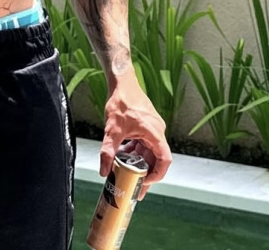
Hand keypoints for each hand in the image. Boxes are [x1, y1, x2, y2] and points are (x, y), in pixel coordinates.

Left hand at [100, 78, 170, 198]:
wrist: (122, 82)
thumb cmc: (122, 100)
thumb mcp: (112, 130)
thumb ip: (108, 152)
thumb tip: (104, 171)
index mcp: (154, 133)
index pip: (164, 160)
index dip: (157, 175)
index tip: (144, 183)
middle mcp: (157, 131)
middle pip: (156, 158)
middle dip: (145, 173)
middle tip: (135, 187)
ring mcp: (152, 128)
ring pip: (149, 151)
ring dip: (139, 162)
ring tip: (127, 173)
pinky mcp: (146, 125)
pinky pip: (144, 143)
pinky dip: (136, 151)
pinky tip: (124, 154)